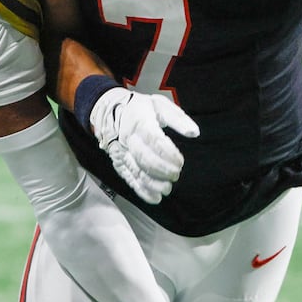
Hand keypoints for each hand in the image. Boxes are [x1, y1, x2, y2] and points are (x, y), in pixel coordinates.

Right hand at [90, 87, 199, 204]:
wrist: (107, 110)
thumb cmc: (138, 108)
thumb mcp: (159, 104)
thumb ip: (178, 119)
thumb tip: (194, 132)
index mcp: (139, 121)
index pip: (154, 140)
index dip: (168, 153)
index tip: (180, 161)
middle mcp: (128, 139)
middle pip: (145, 158)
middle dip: (162, 169)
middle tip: (176, 174)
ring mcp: (121, 152)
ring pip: (136, 171)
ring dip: (153, 183)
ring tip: (167, 189)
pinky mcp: (118, 163)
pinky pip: (129, 178)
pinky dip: (141, 190)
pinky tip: (154, 197)